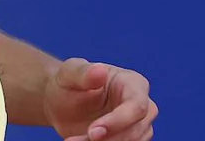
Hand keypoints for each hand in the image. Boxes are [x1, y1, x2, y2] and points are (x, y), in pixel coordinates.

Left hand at [43, 57, 157, 140]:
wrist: (62, 102)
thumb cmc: (69, 82)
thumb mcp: (70, 73)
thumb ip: (84, 72)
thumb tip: (100, 70)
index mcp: (133, 83)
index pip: (137, 106)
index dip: (118, 121)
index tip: (93, 132)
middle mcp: (141, 105)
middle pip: (137, 130)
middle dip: (109, 139)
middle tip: (79, 139)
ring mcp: (138, 126)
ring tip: (74, 140)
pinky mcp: (128, 140)